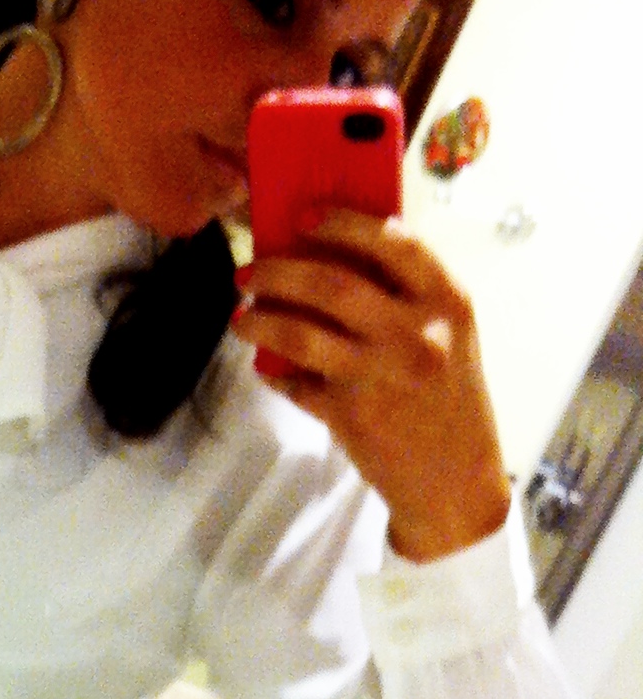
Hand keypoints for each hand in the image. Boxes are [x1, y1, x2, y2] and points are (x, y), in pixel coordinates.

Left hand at [233, 209, 513, 563]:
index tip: (304, 215)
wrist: (456, 483)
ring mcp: (381, 376)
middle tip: (248, 271)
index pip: (394, 243)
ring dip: (261, 321)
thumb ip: (409, 298)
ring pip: (300, 335)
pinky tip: (267, 369)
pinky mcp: (351, 417)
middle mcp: (417, 334)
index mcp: (449, 303)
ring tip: (242, 317)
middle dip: (278, 272)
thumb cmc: (449, 401)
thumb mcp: (450, 337)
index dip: (343, 223)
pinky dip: (276, 375)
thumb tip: (336, 256)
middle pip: (332, 285)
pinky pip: (297, 385)